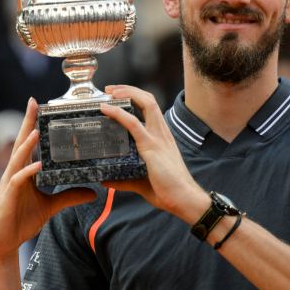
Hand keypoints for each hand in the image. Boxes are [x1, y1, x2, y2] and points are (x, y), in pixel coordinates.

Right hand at [0, 98, 95, 262]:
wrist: (3, 243)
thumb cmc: (21, 220)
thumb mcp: (51, 206)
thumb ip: (69, 196)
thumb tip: (93, 192)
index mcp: (25, 171)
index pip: (29, 143)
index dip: (33, 124)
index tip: (38, 104)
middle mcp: (16, 172)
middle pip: (22, 143)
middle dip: (27, 123)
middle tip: (33, 103)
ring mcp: (10, 183)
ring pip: (18, 158)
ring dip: (27, 144)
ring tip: (36, 131)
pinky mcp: (7, 196)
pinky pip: (17, 181)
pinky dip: (27, 172)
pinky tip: (36, 166)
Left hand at [99, 85, 207, 222]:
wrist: (184, 199)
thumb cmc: (168, 191)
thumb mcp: (141, 182)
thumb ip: (124, 180)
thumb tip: (106, 180)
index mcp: (162, 137)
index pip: (150, 108)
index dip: (135, 97)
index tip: (117, 96)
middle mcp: (162, 132)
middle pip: (148, 100)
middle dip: (129, 89)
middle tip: (110, 90)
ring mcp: (158, 138)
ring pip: (145, 104)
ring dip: (126, 93)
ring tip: (109, 92)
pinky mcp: (152, 146)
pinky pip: (134, 124)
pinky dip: (119, 113)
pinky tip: (106, 109)